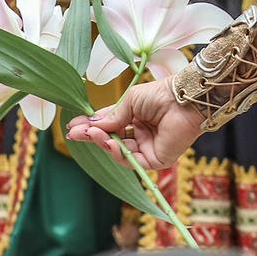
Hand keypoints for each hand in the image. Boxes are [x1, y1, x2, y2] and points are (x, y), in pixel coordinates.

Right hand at [66, 79, 204, 172]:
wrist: (184, 99)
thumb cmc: (161, 94)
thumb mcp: (130, 100)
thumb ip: (112, 116)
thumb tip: (91, 126)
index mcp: (136, 117)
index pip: (110, 124)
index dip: (92, 126)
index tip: (72, 126)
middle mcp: (141, 134)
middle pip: (113, 140)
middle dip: (94, 136)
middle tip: (76, 133)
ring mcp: (148, 147)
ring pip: (120, 152)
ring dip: (104, 143)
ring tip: (92, 134)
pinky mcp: (156, 160)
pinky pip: (133, 161)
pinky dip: (119, 154)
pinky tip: (110, 143)